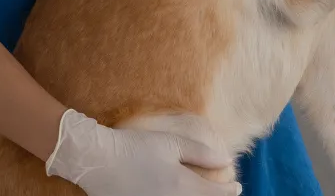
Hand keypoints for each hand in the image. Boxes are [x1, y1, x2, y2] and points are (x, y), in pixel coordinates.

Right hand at [45, 109, 241, 195]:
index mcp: (182, 186)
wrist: (98, 160)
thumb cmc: (136, 147)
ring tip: (200, 193)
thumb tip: (226, 160)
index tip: (237, 187)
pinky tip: (176, 194)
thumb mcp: (172, 143)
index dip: (229, 191)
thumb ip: (201, 153)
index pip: (215, 194)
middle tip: (224, 193)